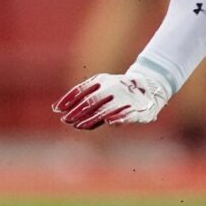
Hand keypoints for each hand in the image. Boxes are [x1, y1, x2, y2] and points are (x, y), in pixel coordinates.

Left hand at [53, 72, 168, 129]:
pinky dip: (119, 117)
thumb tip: (57, 108)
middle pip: (92, 100)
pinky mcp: (138, 110)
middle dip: (78, 111)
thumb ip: (82, 98)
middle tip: (65, 120)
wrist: (149, 87)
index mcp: (101, 80)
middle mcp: (112, 87)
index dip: (69, 99)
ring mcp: (125, 97)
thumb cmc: (116, 90)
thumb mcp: (100, 89)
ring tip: (79, 125)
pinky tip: (109, 122)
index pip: (82, 89)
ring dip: (92, 118)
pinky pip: (127, 114)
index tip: (56, 109)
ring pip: (106, 109)